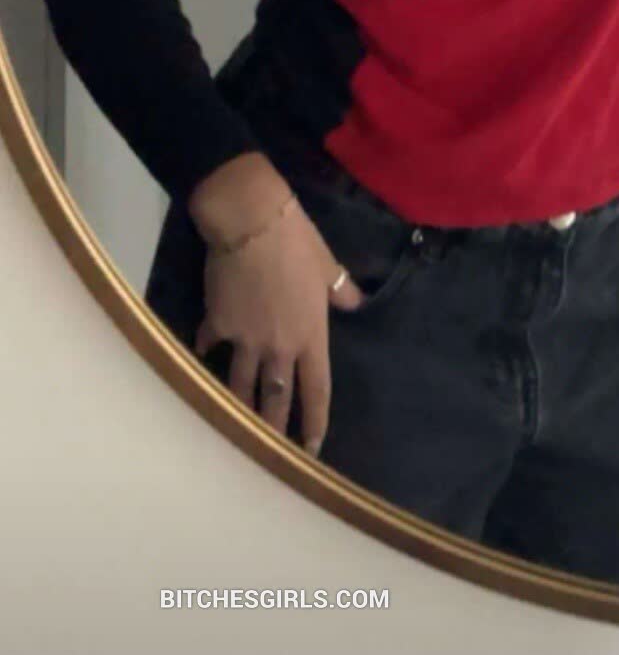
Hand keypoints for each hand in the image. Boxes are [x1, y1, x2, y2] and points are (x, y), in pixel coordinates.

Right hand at [194, 197, 363, 458]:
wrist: (250, 222)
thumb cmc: (296, 241)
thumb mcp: (328, 265)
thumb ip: (341, 290)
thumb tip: (356, 302)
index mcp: (310, 335)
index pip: (316, 389)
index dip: (314, 421)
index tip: (312, 448)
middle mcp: (278, 346)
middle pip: (276, 399)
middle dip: (274, 430)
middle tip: (271, 457)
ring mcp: (245, 338)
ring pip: (241, 384)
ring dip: (239, 406)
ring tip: (234, 429)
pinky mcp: (217, 323)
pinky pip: (212, 344)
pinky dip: (207, 351)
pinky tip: (203, 356)